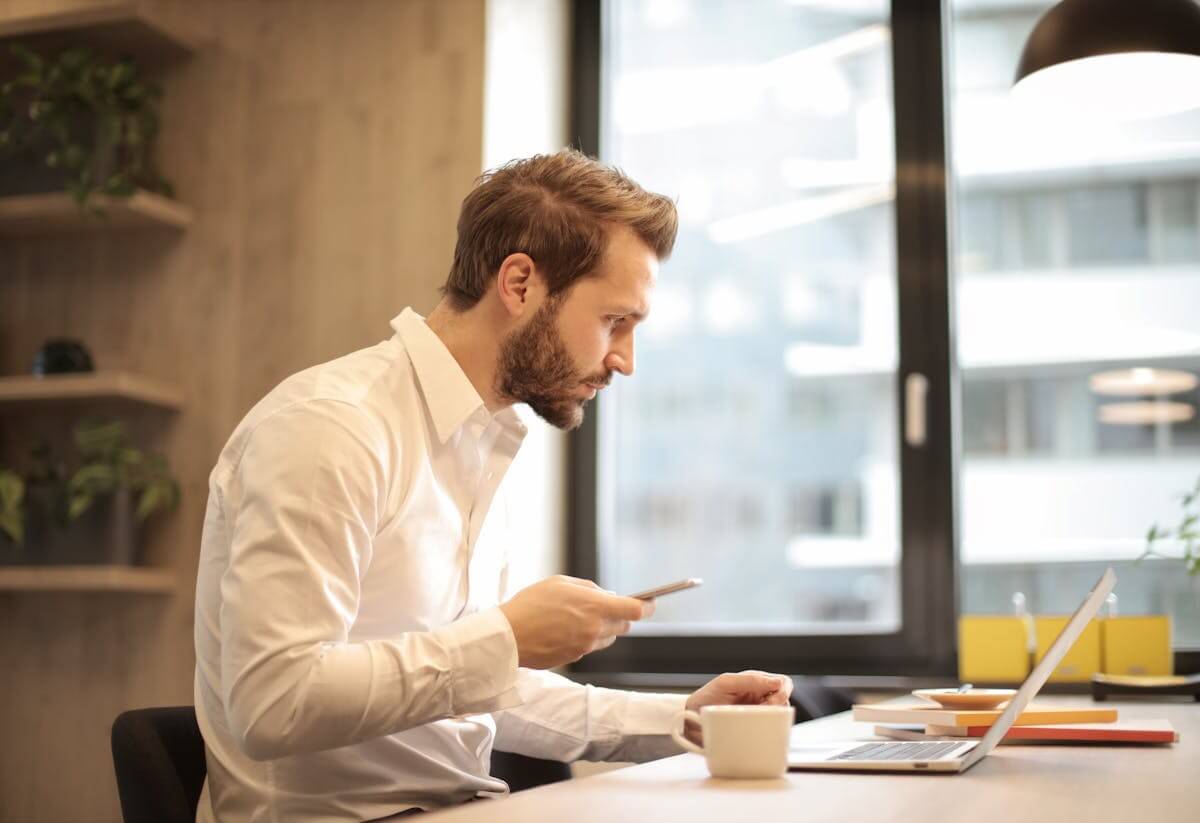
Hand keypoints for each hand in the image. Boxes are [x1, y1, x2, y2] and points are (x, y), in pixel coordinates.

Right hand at [499, 575, 654, 668]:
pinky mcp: (574, 658)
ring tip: (578, 617)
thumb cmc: (532, 604)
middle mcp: (595, 630)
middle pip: (624, 626)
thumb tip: (607, 595)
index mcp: (595, 607)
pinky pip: (589, 647)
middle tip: (605, 606)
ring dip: (602, 628)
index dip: (648, 606)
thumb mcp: (561, 583)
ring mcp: (585, 647)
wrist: (508, 636)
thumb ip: (589, 589)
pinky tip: (564, 630)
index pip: (636, 610)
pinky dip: (585, 638)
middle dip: (620, 616)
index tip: (650, 602)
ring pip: (607, 638)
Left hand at [683, 671, 793, 744]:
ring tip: (754, 720)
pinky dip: (769, 732)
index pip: (783, 683)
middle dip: (778, 706)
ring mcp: (758, 715)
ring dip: (773, 719)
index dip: (783, 691)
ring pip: (780, 717)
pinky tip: (758, 732)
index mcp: (756, 682)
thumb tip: (778, 683)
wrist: (689, 720)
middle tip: (762, 712)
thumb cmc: (706, 698)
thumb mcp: (726, 683)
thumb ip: (750, 680)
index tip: (771, 700)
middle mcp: (760, 698)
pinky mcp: (754, 731)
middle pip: (785, 700)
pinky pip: (771, 731)